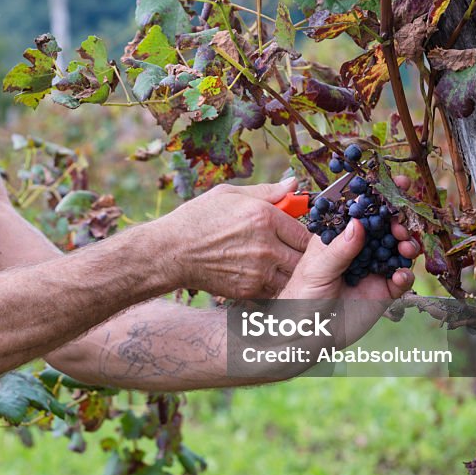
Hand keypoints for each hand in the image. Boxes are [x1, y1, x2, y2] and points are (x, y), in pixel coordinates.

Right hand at [151, 179, 310, 297]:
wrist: (170, 252)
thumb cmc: (197, 219)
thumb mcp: (229, 195)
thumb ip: (266, 191)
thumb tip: (293, 184)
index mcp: (264, 216)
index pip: (305, 231)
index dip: (304, 235)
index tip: (297, 237)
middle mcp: (265, 244)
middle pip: (304, 256)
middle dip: (301, 256)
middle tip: (291, 254)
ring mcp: (258, 270)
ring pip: (293, 276)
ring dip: (290, 273)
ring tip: (277, 267)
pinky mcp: (249, 289)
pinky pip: (275, 290)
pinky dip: (274, 286)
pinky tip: (262, 277)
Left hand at [277, 175, 419, 345]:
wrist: (306, 336)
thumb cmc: (300, 298)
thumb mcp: (316, 270)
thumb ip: (339, 249)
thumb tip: (358, 223)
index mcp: (339, 236)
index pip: (362, 209)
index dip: (379, 196)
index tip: (398, 183)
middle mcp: (358, 248)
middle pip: (387, 226)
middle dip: (400, 221)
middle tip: (403, 225)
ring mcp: (373, 269)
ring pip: (399, 249)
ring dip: (407, 245)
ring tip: (406, 248)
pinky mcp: (383, 292)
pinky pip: (401, 279)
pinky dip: (404, 275)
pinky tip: (400, 277)